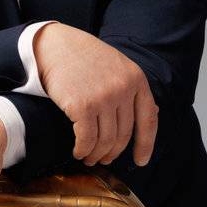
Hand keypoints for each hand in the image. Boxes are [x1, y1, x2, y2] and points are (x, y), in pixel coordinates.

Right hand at [34, 23, 157, 165]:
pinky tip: (79, 152)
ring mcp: (104, 97)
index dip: (145, 145)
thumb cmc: (84, 57)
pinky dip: (83, 150)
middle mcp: (123, 89)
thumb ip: (132, 89)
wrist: (53, 45)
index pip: (148, 120)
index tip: (141, 161)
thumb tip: (153, 112)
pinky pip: (87, 139)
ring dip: (96, 154)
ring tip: (89, 158)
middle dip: (114, 153)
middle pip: (124, 134)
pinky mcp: (82, 106)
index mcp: (136, 79)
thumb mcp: (116, 66)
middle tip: (105, 160)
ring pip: (106, 140)